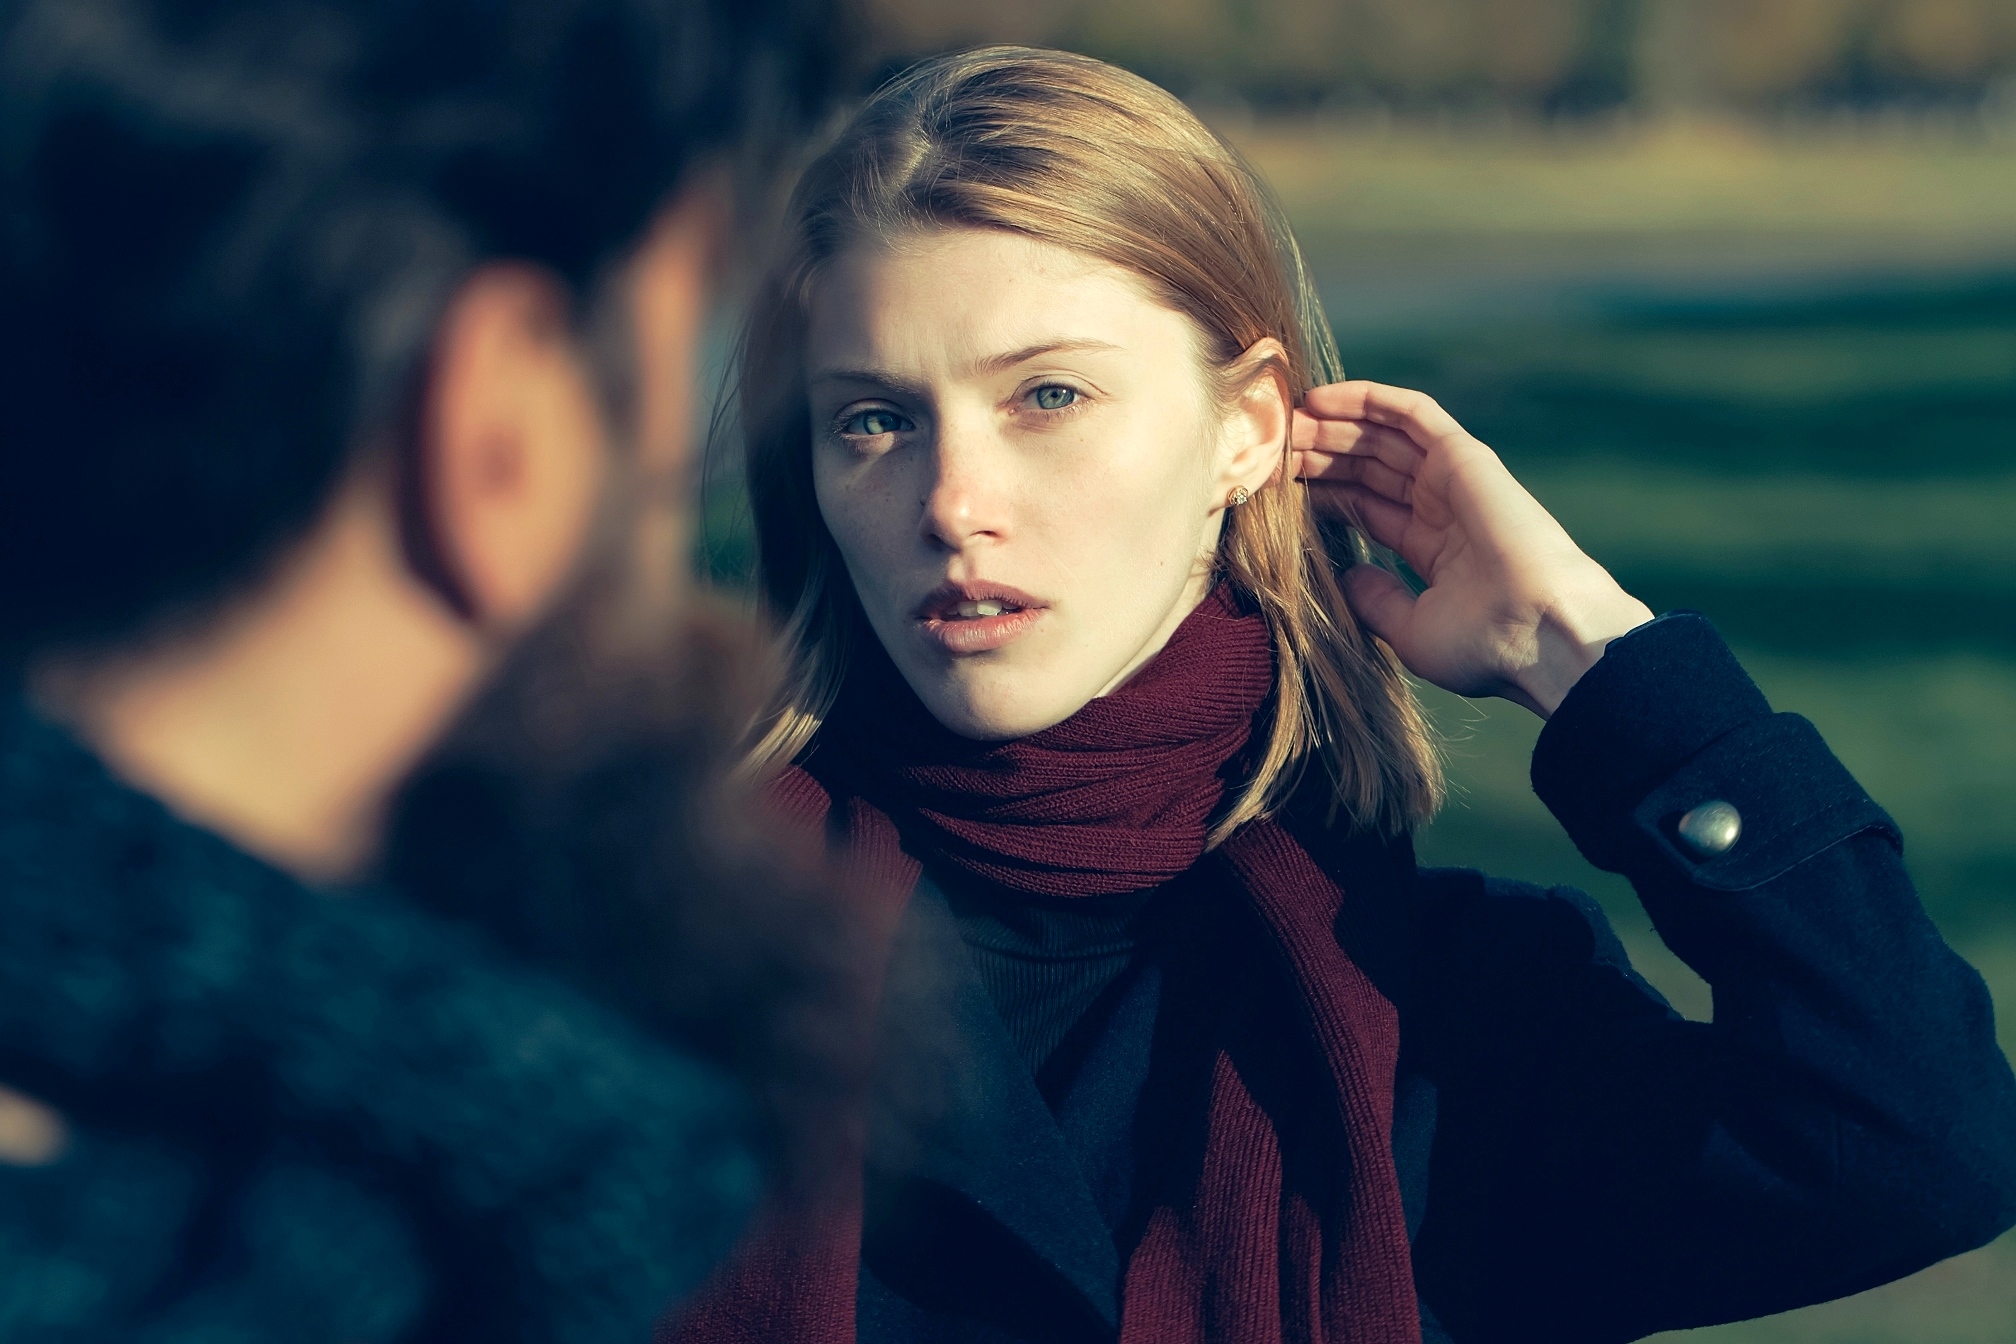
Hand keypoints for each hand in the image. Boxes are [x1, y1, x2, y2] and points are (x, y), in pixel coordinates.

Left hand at [1291, 381, 1652, 717]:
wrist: (1540, 634)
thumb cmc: (1484, 646)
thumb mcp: (1411, 631)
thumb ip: (1375, 600)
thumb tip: (1346, 575)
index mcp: (1434, 550)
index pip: (1364, 507)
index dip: (1319, 493)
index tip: (1272, 489)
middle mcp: (1443, 509)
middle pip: (1367, 468)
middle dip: (1318, 454)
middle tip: (1268, 448)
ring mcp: (1455, 480)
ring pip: (1382, 437)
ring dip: (1333, 425)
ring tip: (1285, 420)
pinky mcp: (1466, 456)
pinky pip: (1412, 413)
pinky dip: (1368, 399)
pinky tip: (1322, 399)